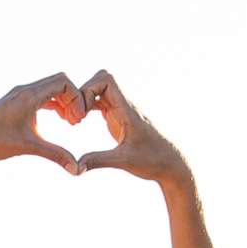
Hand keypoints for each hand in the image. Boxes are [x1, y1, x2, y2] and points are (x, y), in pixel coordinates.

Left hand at [0, 74, 85, 175]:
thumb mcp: (30, 147)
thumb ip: (56, 155)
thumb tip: (77, 170)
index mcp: (29, 95)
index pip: (63, 82)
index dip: (76, 98)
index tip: (79, 119)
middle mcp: (23, 91)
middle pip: (58, 82)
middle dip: (72, 99)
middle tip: (77, 121)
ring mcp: (17, 95)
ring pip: (48, 89)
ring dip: (62, 102)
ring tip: (70, 122)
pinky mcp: (13, 103)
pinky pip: (39, 96)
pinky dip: (52, 105)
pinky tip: (57, 121)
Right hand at [76, 70, 193, 191]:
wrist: (171, 163)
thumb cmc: (154, 160)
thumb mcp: (124, 161)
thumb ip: (98, 161)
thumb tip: (76, 167)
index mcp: (128, 109)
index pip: (107, 80)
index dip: (89, 89)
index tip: (82, 112)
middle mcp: (125, 105)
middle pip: (100, 80)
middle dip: (83, 93)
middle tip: (74, 115)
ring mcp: (121, 110)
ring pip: (99, 91)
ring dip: (84, 100)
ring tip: (75, 120)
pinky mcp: (119, 118)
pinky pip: (100, 103)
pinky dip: (87, 107)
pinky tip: (79, 123)